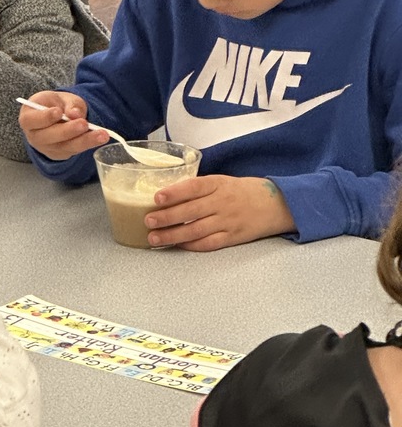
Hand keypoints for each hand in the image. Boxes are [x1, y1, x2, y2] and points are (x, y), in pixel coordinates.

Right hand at [18, 90, 108, 160]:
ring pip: (64, 146)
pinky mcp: (60, 154)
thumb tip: (75, 114)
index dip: (44, 117)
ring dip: (84, 141)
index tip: (58, 112)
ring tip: (102, 134)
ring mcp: (47, 148)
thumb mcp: (62, 98)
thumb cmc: (55, 104)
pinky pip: (73, 151)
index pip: (31, 120)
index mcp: (28, 118)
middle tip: (84, 124)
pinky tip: (100, 138)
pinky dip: (87, 144)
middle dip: (68, 131)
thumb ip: (70, 104)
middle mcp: (34, 136)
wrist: (58, 116)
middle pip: (48, 137)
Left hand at [144, 175, 295, 251]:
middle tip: (148, 221)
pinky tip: (177, 245)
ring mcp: (228, 221)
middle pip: (191, 211)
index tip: (157, 197)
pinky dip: (191, 245)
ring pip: (196, 230)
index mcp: (218, 184)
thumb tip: (166, 194)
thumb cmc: (243, 191)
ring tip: (155, 238)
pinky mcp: (233, 238)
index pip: (193, 187)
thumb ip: (199, 188)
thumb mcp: (222, 181)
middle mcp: (222, 202)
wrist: (277, 204)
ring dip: (173, 235)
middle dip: (167, 217)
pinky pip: (209, 243)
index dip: (174, 192)